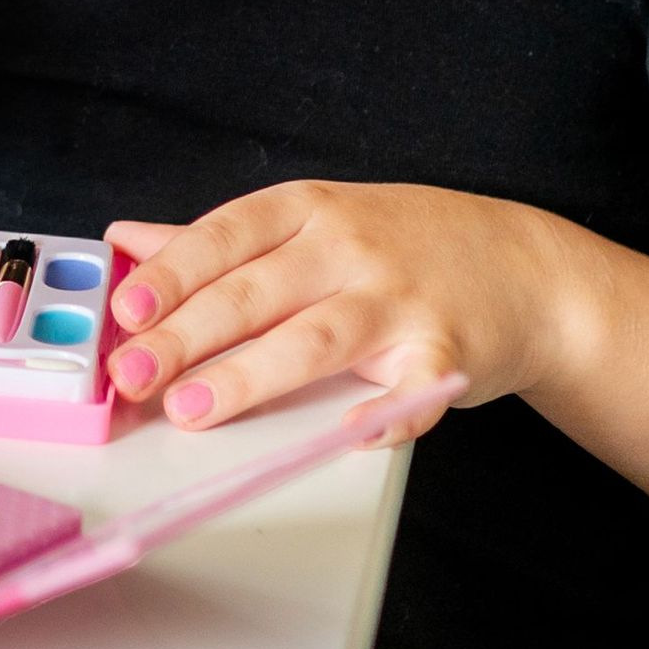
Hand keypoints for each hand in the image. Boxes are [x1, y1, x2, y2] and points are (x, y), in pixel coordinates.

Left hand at [101, 181, 586, 433]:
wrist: (522, 267)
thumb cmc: (398, 246)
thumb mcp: (309, 222)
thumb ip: (216, 241)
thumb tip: (126, 242)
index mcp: (307, 212)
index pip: (224, 237)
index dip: (172, 273)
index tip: (126, 309)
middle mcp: (350, 249)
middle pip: (256, 292)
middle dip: (188, 334)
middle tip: (134, 374)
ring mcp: (400, 300)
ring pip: (316, 339)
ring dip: (251, 375)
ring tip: (193, 408)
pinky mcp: (446, 354)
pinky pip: (412, 390)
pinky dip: (384, 416)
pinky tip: (345, 437)